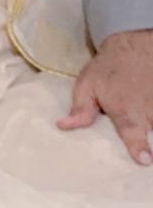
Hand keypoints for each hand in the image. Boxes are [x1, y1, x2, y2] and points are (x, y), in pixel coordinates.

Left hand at [60, 28, 152, 164]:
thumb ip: (80, 109)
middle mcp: (147, 111)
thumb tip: (63, 126)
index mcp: (124, 110)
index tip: (144, 161)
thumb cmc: (107, 69)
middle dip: (147, 140)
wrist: (135, 47)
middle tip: (140, 143)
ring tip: (140, 119)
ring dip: (152, 126)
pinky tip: (149, 115)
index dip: (139, 147)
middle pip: (151, 135)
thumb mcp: (87, 85)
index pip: (132, 132)